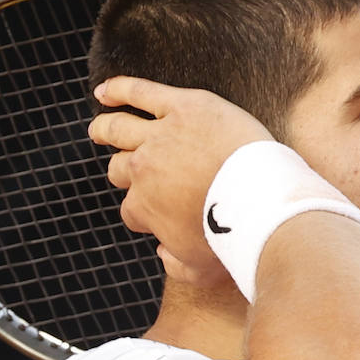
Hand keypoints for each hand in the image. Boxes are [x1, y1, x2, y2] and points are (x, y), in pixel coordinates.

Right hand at [89, 77, 273, 285]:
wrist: (259, 204)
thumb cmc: (233, 239)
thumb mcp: (200, 270)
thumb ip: (175, 266)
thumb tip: (162, 254)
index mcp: (144, 206)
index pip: (131, 209)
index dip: (144, 211)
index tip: (160, 211)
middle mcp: (142, 170)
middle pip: (120, 168)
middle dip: (123, 172)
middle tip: (125, 169)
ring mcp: (159, 136)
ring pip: (119, 128)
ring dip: (105, 128)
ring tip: (100, 128)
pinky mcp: (181, 107)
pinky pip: (140, 92)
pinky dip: (118, 89)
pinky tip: (105, 90)